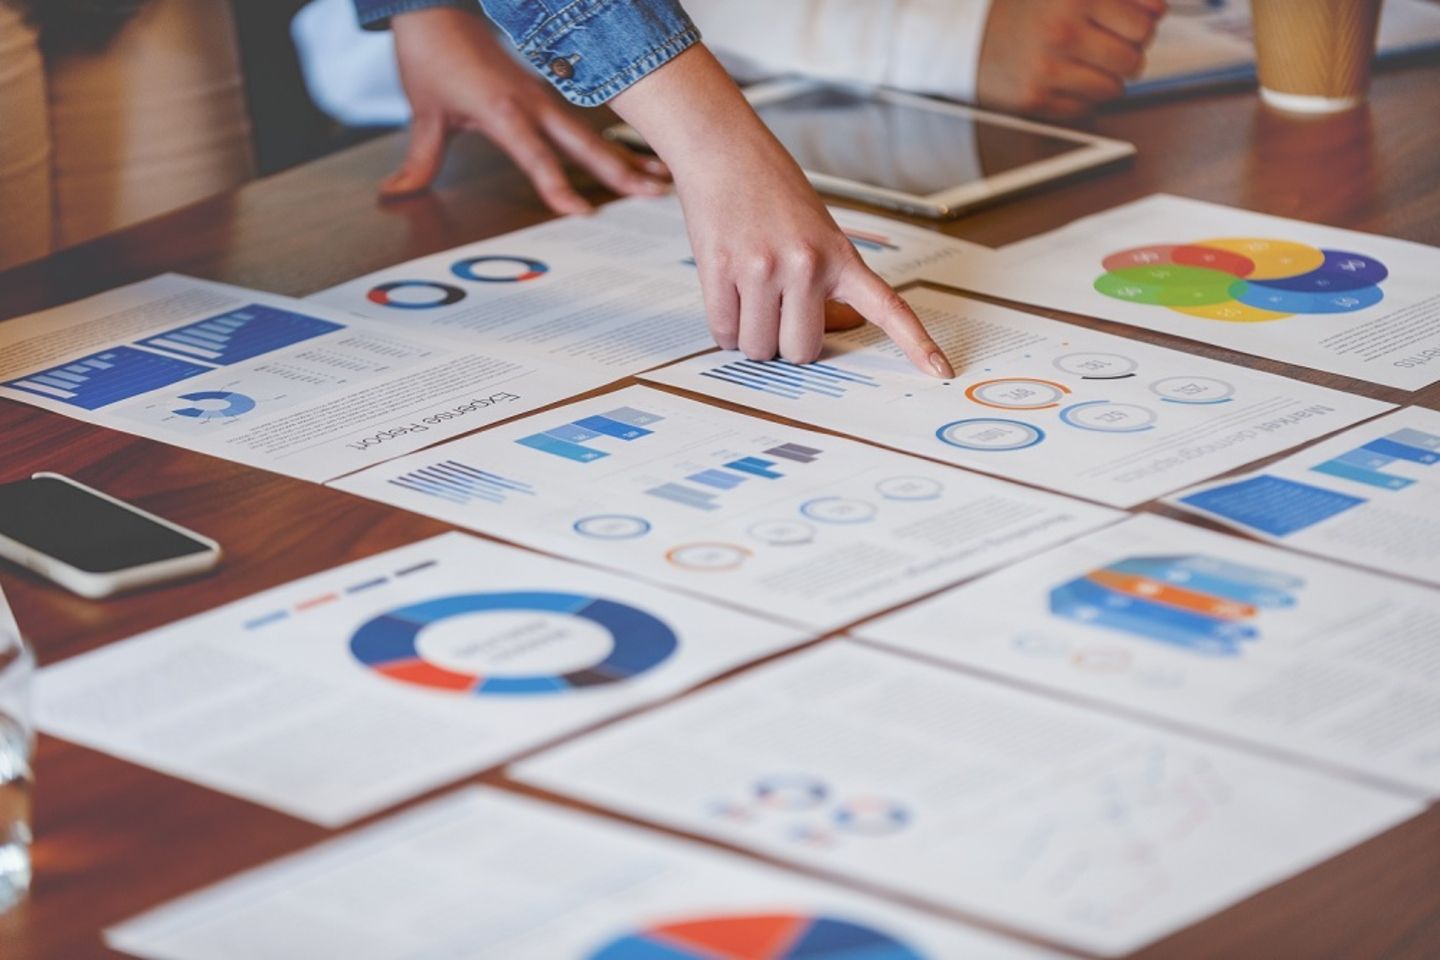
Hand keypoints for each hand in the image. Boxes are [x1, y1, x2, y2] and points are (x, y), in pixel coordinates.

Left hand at [385, 8, 669, 212]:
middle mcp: (532, 103)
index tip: (582, 212)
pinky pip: (584, 122)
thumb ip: (419, 159)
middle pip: (584, 144)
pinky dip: (612, 141)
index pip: (537, 157)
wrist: (438, 9)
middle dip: (620, 170)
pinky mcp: (546, 92)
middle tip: (653, 191)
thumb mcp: (423, 112)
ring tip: (661, 178)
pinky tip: (637, 155)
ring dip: (626, 156)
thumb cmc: (433, 55)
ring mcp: (544, 96)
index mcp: (504, 111)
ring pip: (592, 133)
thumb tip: (396, 193)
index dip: (559, 187)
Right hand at [612, 47, 953, 376]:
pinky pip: (724, 333)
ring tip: (750, 295)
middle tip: (778, 310)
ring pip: (759, 347)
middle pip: (802, 351)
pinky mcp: (719, 271)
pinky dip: (725, 327)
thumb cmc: (772, 189)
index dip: (916, 343)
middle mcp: (804, 264)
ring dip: (752, 334)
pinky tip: (729, 294)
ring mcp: (760, 269)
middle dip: (787, 342)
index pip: (887, 307)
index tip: (940, 371)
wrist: (724, 149)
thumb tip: (829, 330)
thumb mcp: (818, 230)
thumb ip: (828, 280)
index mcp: (839, 255)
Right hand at [977, 0, 1166, 117]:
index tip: (1131, 24)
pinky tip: (1064, 80)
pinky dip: (1081, 97)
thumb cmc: (1020, 12)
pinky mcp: (1036, 99)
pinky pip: (1086, 108)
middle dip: (1126, 54)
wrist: (967, 39)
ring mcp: (1049, 69)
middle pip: (1133, 59)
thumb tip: (1158, 9)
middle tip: (1106, 47)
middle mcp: (1063, 31)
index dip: (1142, 25)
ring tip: (1084, 64)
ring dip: (1106, 79)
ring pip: (1114, 88)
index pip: (1145, 22)